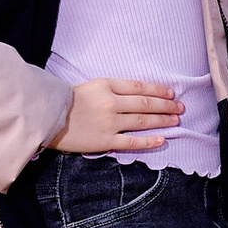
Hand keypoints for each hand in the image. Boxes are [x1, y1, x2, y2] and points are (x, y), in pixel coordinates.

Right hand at [54, 77, 181, 155]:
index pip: (140, 87)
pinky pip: (132, 142)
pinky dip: (149, 141)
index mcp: (107, 85)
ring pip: (143, 121)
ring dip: (162, 120)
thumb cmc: (67, 100)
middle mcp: (111, 102)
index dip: (158, 90)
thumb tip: (139, 94)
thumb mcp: (92, 85)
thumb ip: (114, 88)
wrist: (47, 117)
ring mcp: (109, 122)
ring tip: (175, 121)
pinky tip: (161, 140)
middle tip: (180, 108)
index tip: (171, 93)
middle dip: (166, 105)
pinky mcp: (105, 140)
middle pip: (145, 104)